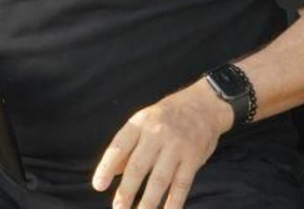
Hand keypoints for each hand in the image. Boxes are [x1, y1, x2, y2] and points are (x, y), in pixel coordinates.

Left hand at [92, 80, 232, 208]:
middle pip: (138, 166)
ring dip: (148, 202)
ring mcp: (177, 146)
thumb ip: (127, 146)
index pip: (119, 146)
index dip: (106, 167)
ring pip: (160, 179)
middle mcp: (157, 133)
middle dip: (126, 191)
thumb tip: (110, 172)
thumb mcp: (143, 121)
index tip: (98, 186)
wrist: (204, 104)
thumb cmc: (167, 116)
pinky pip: (182, 184)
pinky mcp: (193, 158)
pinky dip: (174, 202)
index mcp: (140, 123)